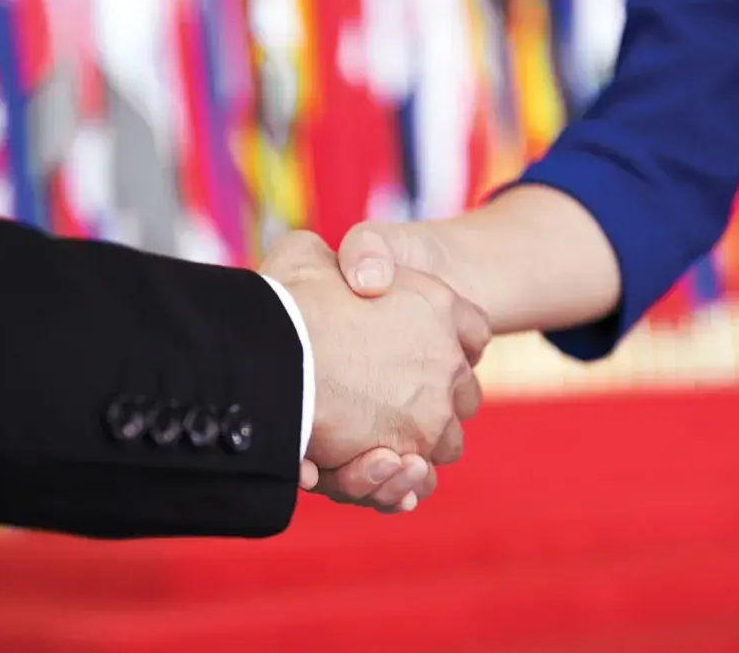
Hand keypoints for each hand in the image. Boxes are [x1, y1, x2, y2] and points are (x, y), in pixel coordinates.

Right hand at [260, 231, 490, 491]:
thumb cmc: (286, 298)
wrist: (267, 352)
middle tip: (388, 400)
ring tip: (373, 443)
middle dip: (433, 398)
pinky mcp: (407, 456)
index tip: (419, 347)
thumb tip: (356, 280)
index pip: (471, 328)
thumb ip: (341, 262)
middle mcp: (446, 361)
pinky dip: (397, 482)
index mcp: (436, 304)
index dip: (449, 338)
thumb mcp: (310, 255)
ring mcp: (433, 413)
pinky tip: (373, 465)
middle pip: (461, 390)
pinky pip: (416, 478)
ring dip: (415, 444)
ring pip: (443, 439)